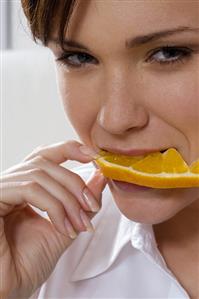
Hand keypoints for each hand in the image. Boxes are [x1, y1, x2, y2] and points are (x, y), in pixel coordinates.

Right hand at [0, 140, 106, 298]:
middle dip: (74, 184)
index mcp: (24, 186)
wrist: (10, 290)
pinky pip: (30, 189)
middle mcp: (10, 183)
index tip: (93, 157)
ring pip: (40, 176)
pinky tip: (62, 227)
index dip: (69, 149)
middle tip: (91, 207)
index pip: (45, 155)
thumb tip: (100, 177)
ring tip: (79, 224)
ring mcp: (0, 189)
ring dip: (67, 200)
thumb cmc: (29, 263)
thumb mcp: (65, 226)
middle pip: (46, 164)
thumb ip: (80, 202)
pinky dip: (53, 206)